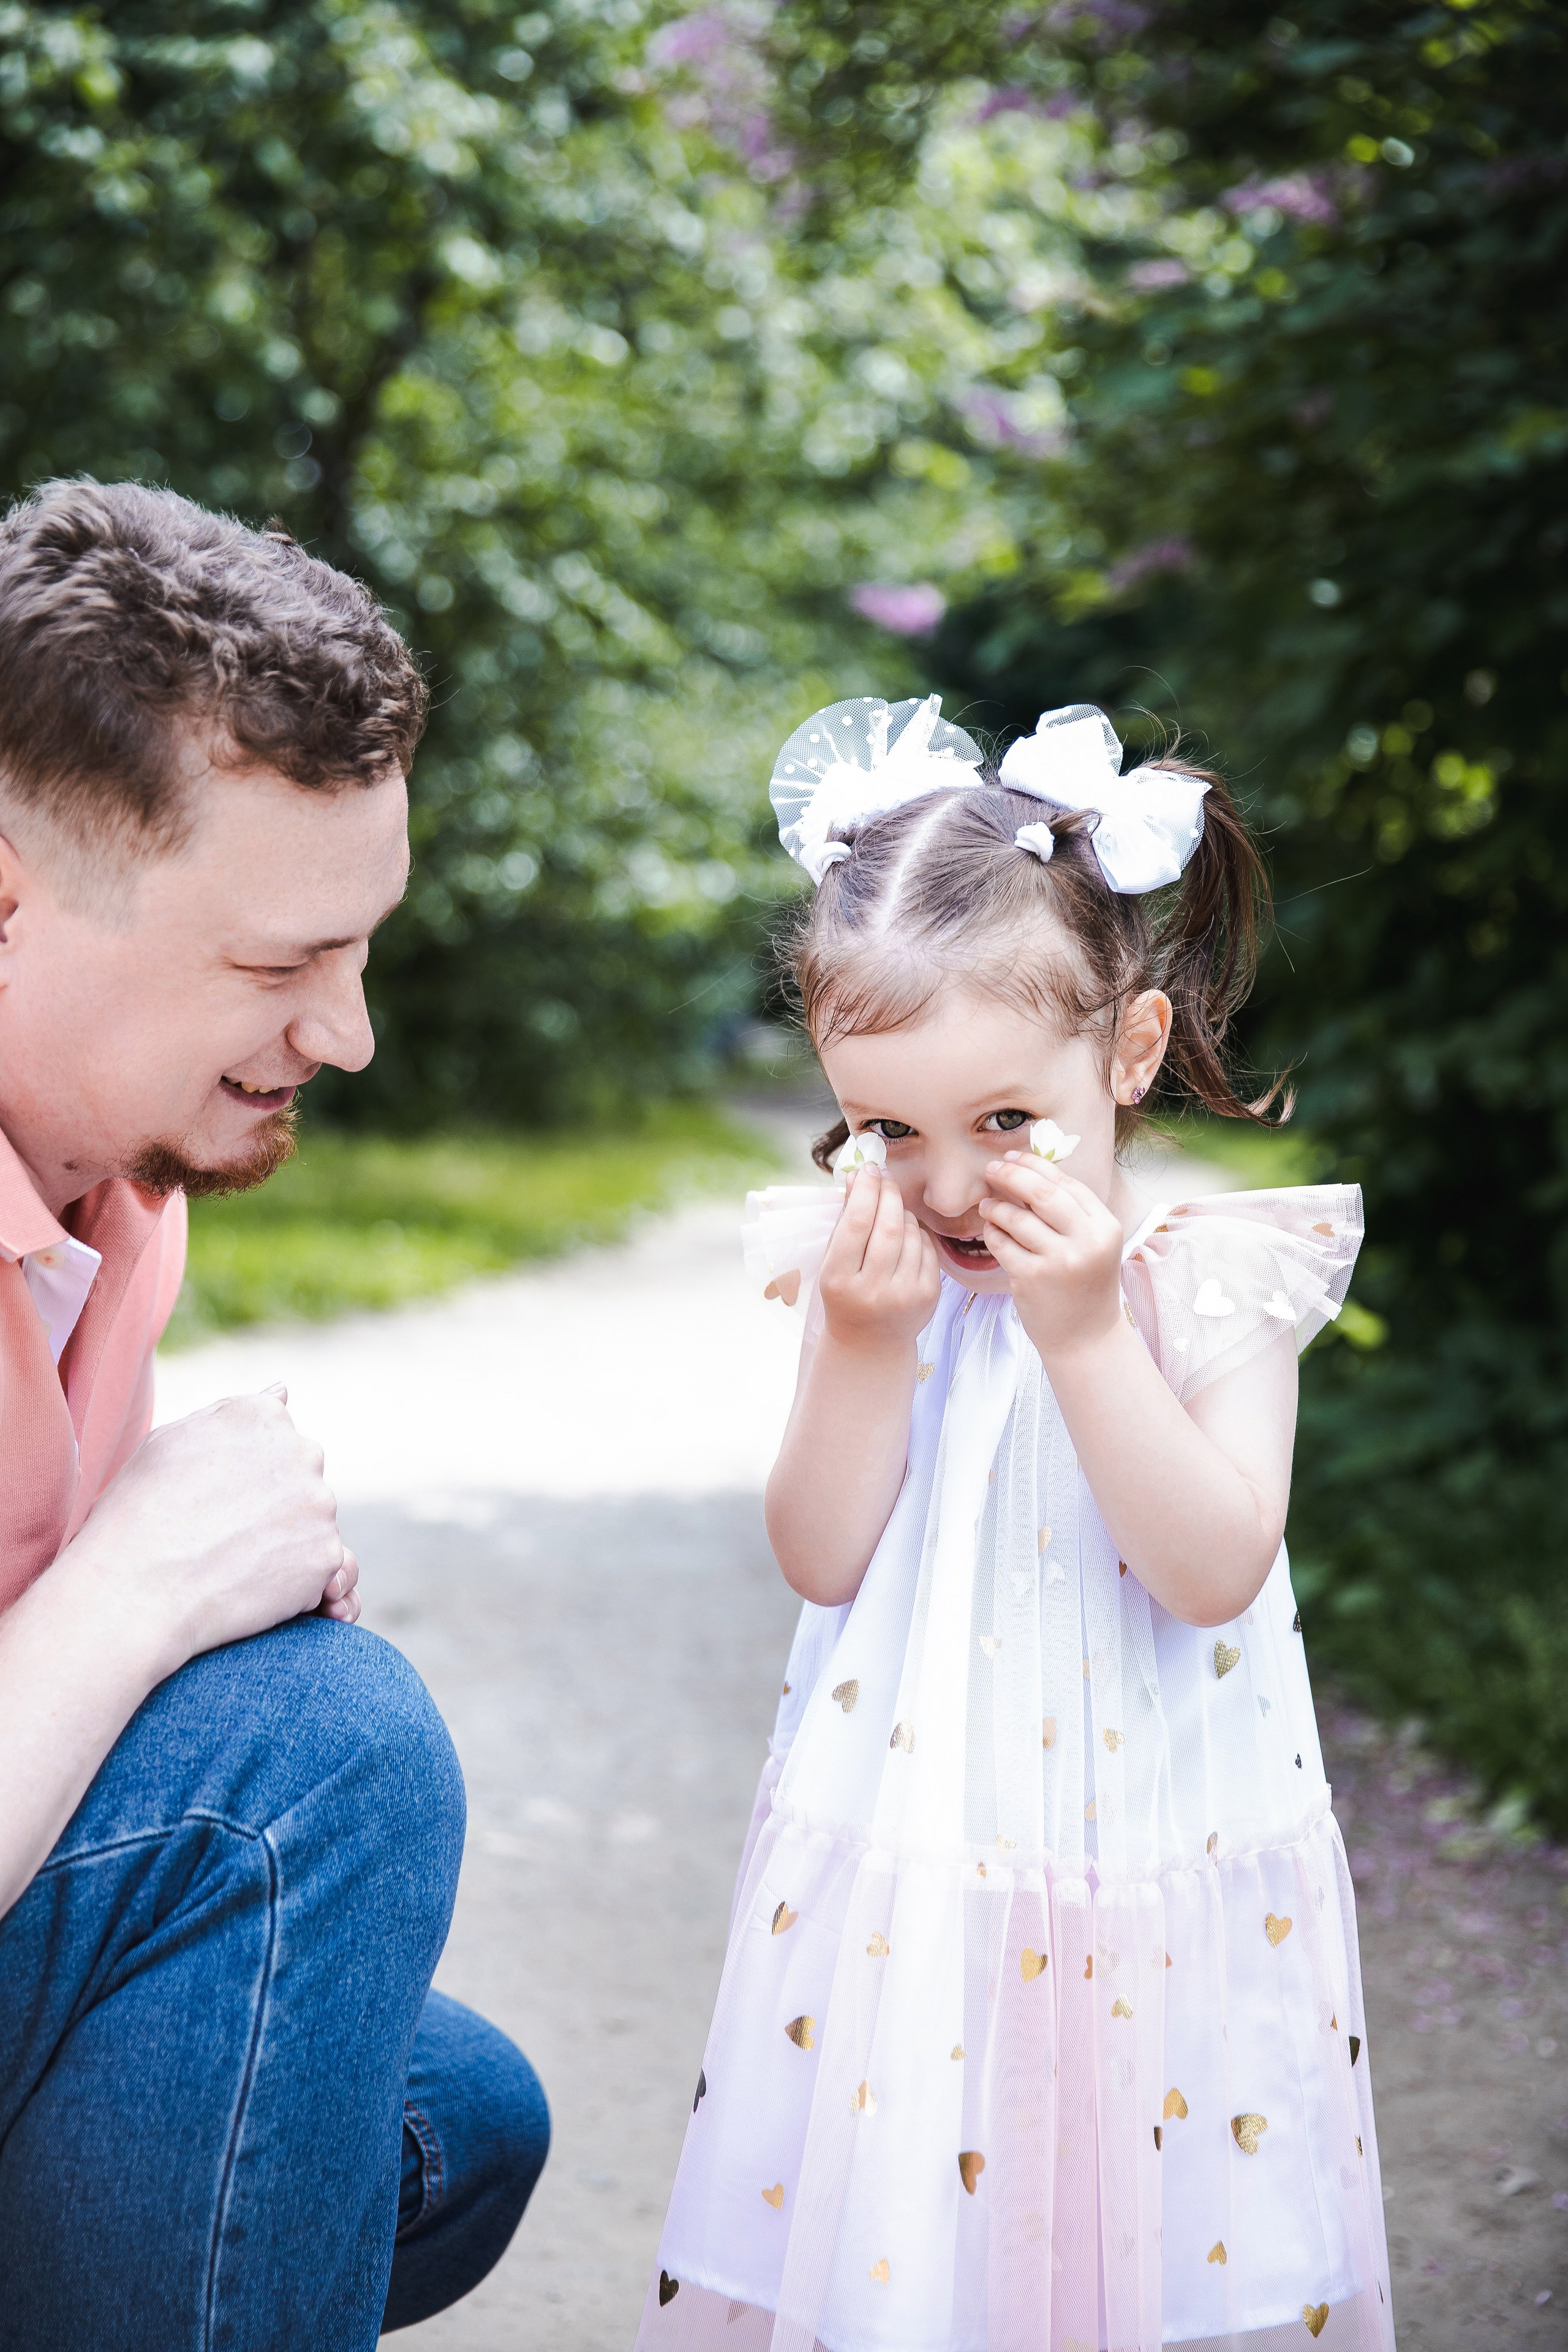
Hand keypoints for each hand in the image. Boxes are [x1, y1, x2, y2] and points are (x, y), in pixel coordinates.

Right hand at [61, 1384, 358, 1677]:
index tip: (214, 1501)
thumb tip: (283, 1390)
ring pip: (313, 1525)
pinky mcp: (326, 1555)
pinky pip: (320, 1569)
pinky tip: (249, 1589)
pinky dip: (294, 1583)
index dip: (246, 1477)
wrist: (135, 1588)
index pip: (278, 1440)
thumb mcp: (171, 1440)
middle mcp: (302, 1451)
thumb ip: (235, 1413)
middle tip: (221, 1537)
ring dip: (284, 1544)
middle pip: (302, 1482)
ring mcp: (319, 1504)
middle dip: (273, 1508)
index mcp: (262, 1415)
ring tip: (231, 1564)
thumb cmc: (138, 1513)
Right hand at [819, 1166, 939, 1354]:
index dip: (864, 1190)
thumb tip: (857, 1175)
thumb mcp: (834, 1261)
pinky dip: (915, 1233)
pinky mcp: (928, 1295)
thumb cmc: (846, 1292)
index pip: (856, 1224)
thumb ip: (845, 1219)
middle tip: (884, 1178)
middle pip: (888, 1226)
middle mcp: (873, 1290)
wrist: (869, 1341)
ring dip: (901, 1212)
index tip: (868, 1169)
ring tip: (890, 1211)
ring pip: (910, 1233)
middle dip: (888, 1193)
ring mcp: (904, 1295)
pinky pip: (926, 1247)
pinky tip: (904, 1235)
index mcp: (839, 1280)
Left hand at [978, 1153, 1125, 1361]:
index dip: (1035, 1165)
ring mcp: (1058, 1261)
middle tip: (991, 1169)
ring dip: (995, 1206)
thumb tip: (1029, 1169)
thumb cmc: (1084, 1285)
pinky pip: (1001, 1243)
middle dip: (1010, 1175)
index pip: (1066, 1183)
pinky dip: (991, 1233)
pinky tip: (991, 1231)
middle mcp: (1086, 1242)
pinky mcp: (1030, 1279)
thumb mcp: (1093, 1245)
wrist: (1085, 1338)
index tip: (1012, 1157)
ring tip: (987, 1205)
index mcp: (1105, 1227)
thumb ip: (1071, 1212)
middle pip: (1040, 1192)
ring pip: (1015, 1217)